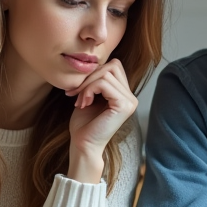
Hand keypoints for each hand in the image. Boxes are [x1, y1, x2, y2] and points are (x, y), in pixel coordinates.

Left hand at [66, 59, 136, 182]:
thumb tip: (92, 62)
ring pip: (107, 73)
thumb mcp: (89, 95)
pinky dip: (89, 90)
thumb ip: (95, 80)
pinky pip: (104, 83)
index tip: (76, 90)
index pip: (113, 66)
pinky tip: (83, 103)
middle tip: (74, 93)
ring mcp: (130, 101)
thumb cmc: (84, 124)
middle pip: (112, 66)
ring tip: (79, 100)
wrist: (83, 145)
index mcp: (124, 94)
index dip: (93, 73)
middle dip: (89, 76)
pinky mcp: (124, 105)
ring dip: (87, 85)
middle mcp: (131, 96)